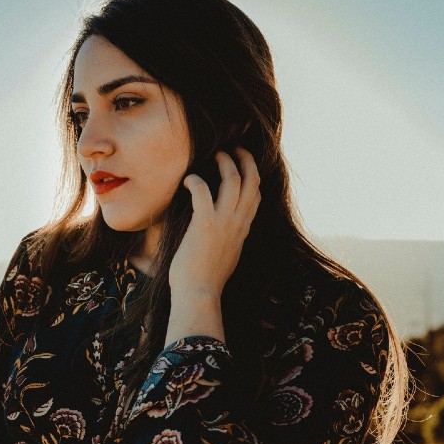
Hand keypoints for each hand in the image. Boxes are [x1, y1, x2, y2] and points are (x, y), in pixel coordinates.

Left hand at [169, 147, 260, 300]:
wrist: (199, 295)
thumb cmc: (205, 280)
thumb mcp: (225, 257)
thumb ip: (227, 240)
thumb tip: (218, 234)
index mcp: (244, 230)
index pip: (256, 195)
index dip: (251, 175)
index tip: (241, 164)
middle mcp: (239, 223)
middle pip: (252, 179)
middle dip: (244, 159)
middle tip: (232, 149)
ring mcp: (224, 222)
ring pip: (233, 178)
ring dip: (224, 161)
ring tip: (214, 155)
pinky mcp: (205, 224)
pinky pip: (202, 190)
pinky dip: (194, 180)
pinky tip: (187, 180)